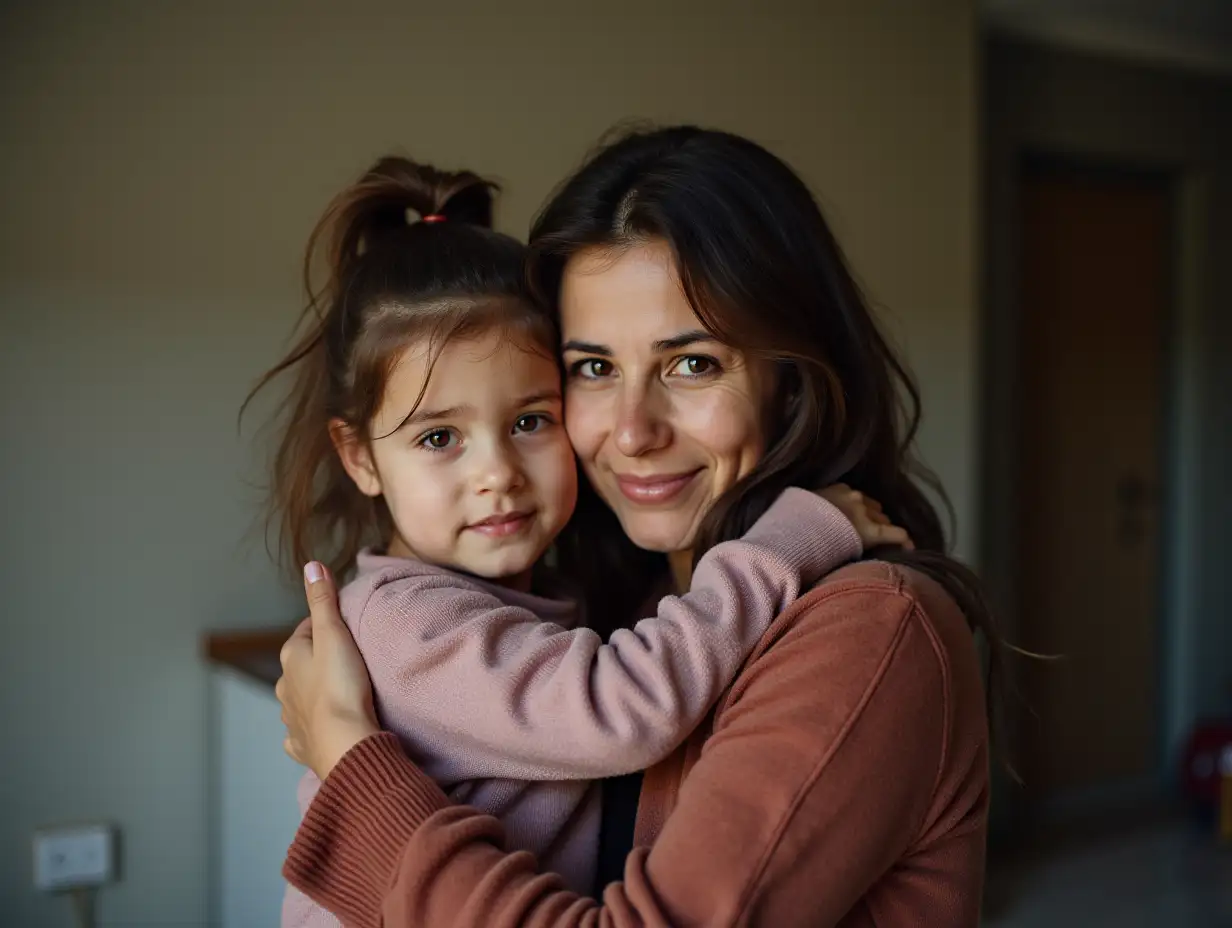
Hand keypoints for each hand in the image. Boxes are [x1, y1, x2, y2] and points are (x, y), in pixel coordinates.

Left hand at [276, 562, 380, 779]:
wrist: (345, 743)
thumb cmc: (341, 686)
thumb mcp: (334, 634)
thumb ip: (323, 600)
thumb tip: (311, 564)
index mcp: (291, 657)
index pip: (305, 631)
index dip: (326, 626)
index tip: (345, 628)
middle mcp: (284, 687)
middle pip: (301, 665)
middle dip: (318, 661)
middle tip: (347, 660)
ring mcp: (292, 718)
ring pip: (299, 698)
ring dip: (314, 693)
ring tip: (340, 692)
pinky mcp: (303, 744)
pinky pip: (303, 731)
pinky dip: (312, 726)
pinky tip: (323, 727)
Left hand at [819, 483, 913, 550]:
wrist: (791, 528)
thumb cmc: (817, 550)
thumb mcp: (845, 556)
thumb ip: (862, 549)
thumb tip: (870, 550)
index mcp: (869, 530)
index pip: (898, 534)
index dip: (906, 542)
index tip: (910, 548)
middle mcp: (865, 510)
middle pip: (884, 518)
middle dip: (884, 527)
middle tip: (879, 537)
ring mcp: (851, 495)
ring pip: (870, 503)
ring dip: (870, 512)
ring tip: (863, 520)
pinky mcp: (837, 487)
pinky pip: (854, 493)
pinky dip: (854, 501)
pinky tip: (846, 507)